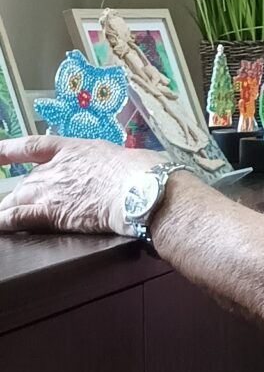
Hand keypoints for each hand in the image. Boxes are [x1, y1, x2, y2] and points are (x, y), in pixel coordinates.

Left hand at [0, 135, 138, 236]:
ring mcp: (51, 190)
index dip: (10, 149)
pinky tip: (1, 225)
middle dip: (20, 194)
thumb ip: (108, 165)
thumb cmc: (142, 172)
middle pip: (26, 181)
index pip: (33, 146)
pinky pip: (18, 218)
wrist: (141, 189)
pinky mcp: (52, 213)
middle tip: (17, 204)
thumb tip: (120, 173)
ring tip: (4, 216)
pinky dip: (5, 222)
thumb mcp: (123, 157)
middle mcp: (56, 168)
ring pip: (16, 199)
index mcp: (73, 149)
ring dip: (7, 209)